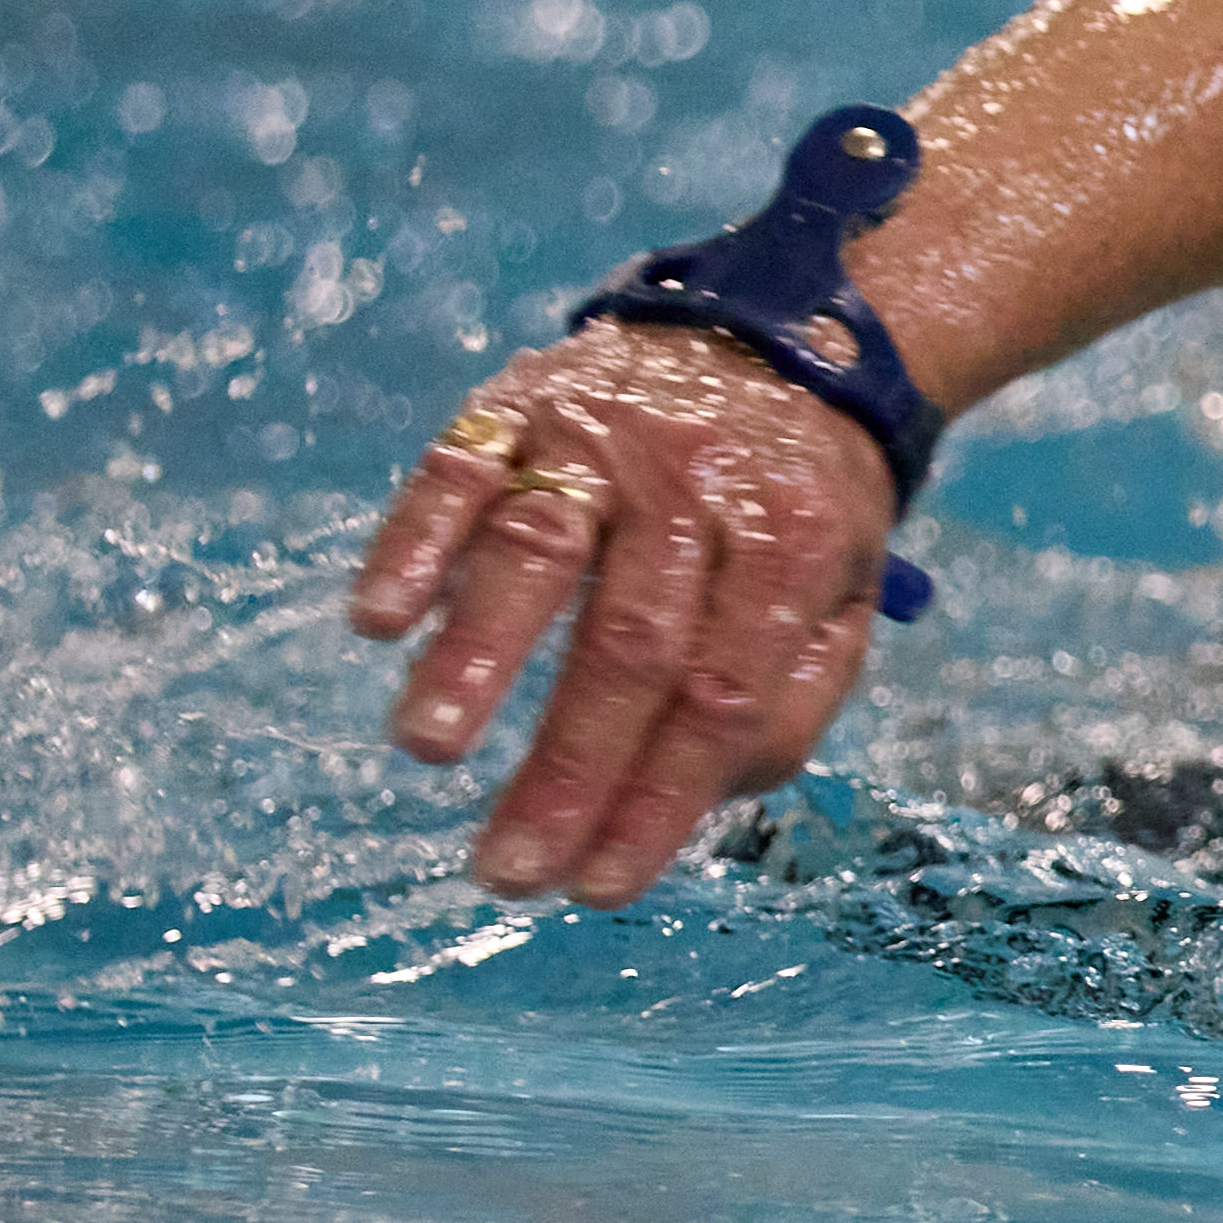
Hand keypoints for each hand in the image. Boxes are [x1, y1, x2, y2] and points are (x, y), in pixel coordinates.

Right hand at [345, 321, 902, 904]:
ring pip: (541, 548)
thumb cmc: (797, 503)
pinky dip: (415, 542)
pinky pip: (461, 469)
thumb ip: (794, 698)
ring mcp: (605, 438)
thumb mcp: (843, 594)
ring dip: (479, 653)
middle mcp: (699, 487)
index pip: (720, 697)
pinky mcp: (521, 401)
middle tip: (507, 869)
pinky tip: (379, 620)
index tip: (597, 888)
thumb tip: (705, 794)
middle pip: (631, 644)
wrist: (778, 333)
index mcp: (791, 544)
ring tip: (428, 750)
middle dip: (568, 769)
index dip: (659, 801)